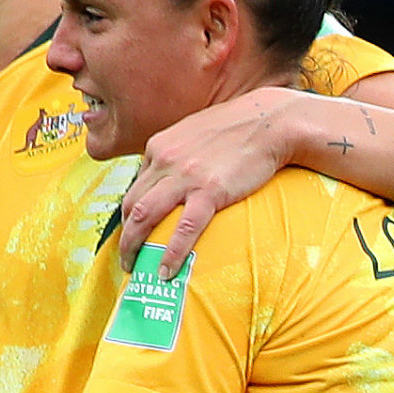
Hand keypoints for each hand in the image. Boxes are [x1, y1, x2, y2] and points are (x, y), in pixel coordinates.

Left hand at [117, 88, 308, 270]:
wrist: (269, 121)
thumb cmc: (237, 127)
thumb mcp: (194, 132)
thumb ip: (177, 153)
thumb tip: (171, 176)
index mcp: (159, 146)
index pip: (136, 185)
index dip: (130, 213)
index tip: (135, 231)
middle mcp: (164, 159)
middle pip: (131, 204)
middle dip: (124, 235)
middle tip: (126, 257)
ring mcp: (185, 176)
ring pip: (143, 216)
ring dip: (132, 246)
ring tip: (134, 268)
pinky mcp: (209, 191)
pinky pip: (184, 229)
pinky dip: (171, 253)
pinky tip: (166, 271)